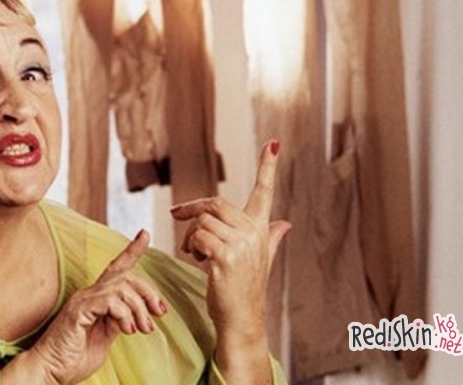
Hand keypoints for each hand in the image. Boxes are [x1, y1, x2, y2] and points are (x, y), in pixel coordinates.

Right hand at [3, 230, 166, 384]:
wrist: (49, 371)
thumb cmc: (73, 358)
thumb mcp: (105, 337)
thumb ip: (117, 321)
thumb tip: (134, 313)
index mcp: (95, 299)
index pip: (116, 268)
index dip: (132, 250)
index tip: (145, 234)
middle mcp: (88, 294)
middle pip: (125, 275)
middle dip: (147, 291)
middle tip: (159, 313)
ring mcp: (82, 300)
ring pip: (121, 287)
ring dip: (139, 308)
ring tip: (143, 329)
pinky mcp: (78, 310)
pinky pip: (109, 300)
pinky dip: (124, 314)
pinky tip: (127, 330)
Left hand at [170, 139, 290, 381]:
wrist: (241, 318)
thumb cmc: (245, 288)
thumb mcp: (260, 259)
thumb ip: (271, 237)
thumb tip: (285, 224)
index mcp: (261, 229)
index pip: (265, 192)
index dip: (268, 167)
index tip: (274, 143)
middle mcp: (255, 232)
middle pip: (215, 204)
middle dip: (192, 210)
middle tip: (177, 216)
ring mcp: (242, 244)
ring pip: (202, 222)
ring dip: (190, 236)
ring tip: (195, 253)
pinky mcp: (226, 256)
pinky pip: (198, 237)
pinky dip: (191, 247)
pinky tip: (198, 261)